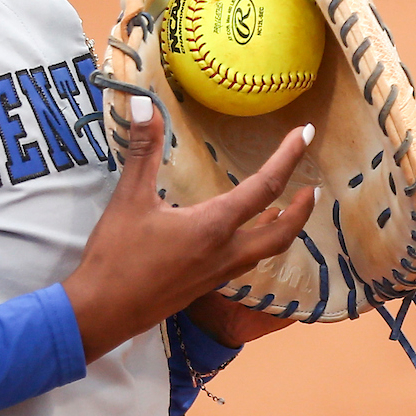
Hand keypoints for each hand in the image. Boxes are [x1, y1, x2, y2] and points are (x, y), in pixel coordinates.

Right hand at [62, 99, 315, 362]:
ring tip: (284, 210)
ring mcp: (216, 275)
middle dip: (302, 210)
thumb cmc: (116, 255)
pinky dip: (255, 246)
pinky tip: (239, 239)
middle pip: (280, 233)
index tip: (306, 134)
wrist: (102, 312)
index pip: (264, 187)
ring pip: (264, 252)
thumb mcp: (129, 197)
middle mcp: (224, 253)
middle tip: (312, 189)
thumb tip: (143, 103)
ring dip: (281, 230)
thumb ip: (143, 149)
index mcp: (212, 226)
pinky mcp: (203, 288)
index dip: (288, 157)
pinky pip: (243, 264)